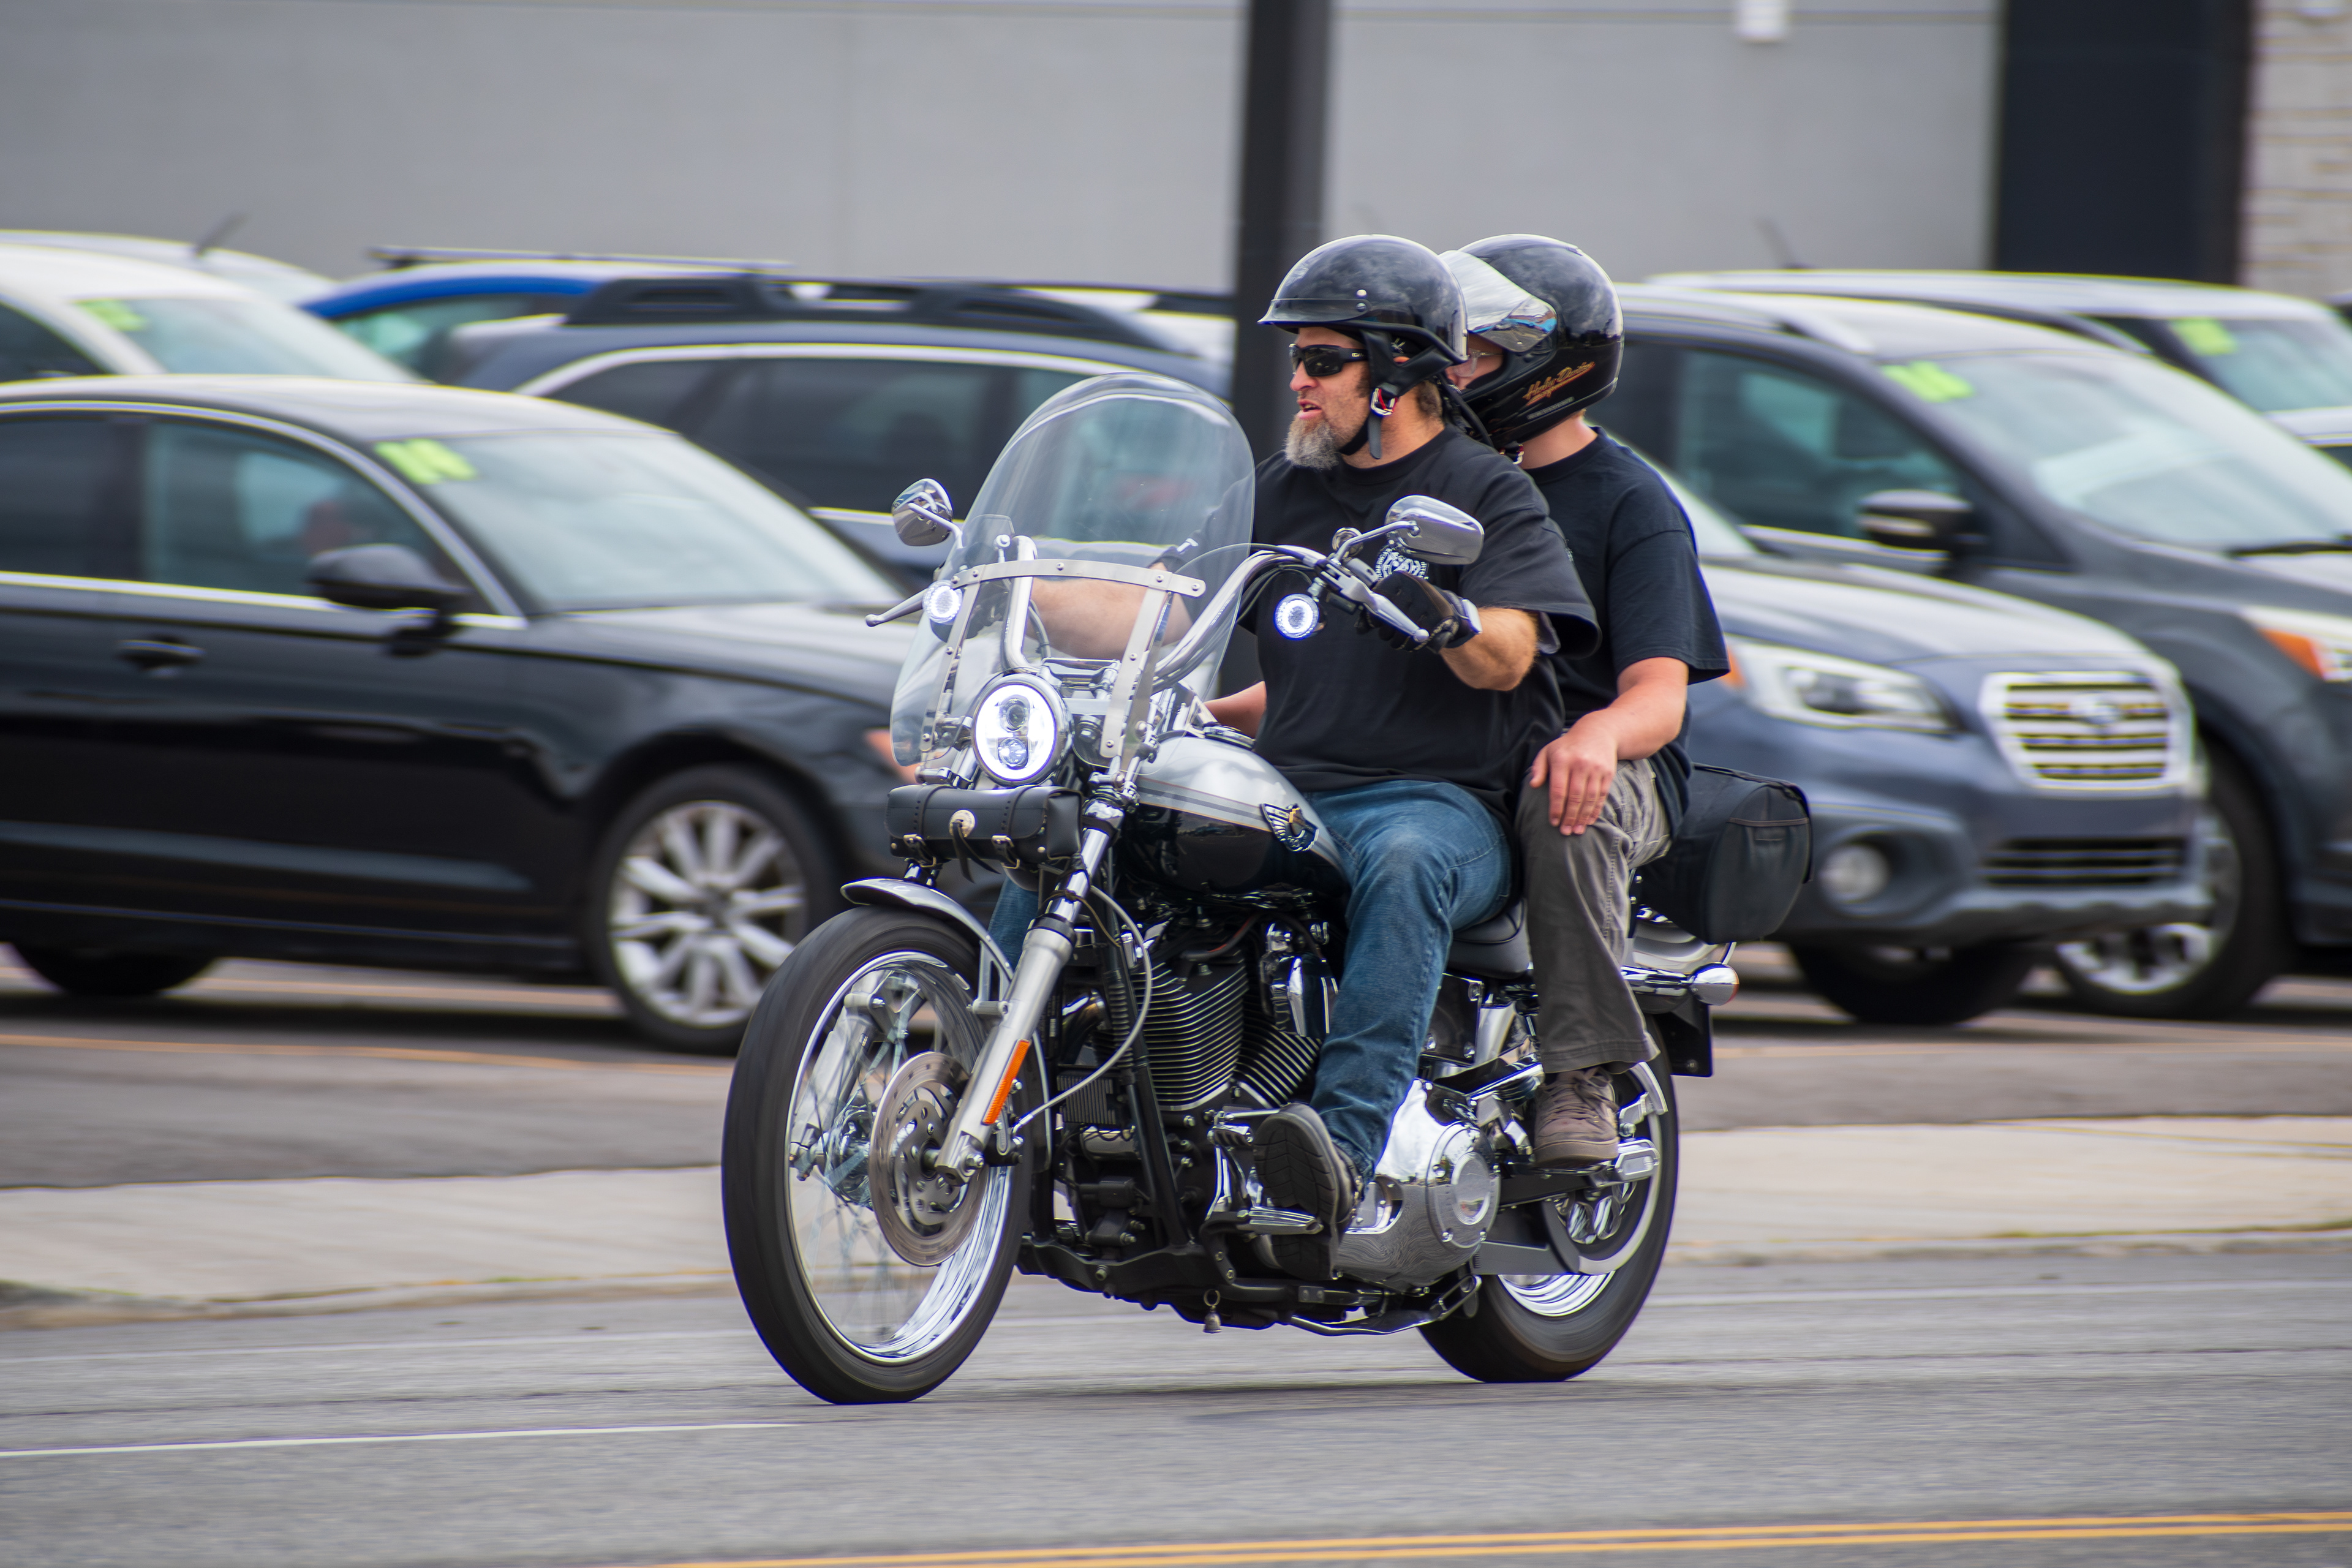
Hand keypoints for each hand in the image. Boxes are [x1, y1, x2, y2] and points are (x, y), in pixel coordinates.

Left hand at [1362, 573, 1481, 651]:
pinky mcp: (1440, 615)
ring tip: (1397, 642)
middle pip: (1393, 614)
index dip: (1374, 614)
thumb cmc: (1408, 604)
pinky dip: (1412, 645)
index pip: (1380, 596)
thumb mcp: (1391, 602)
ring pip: (1407, 627)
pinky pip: (1422, 635)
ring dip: (1399, 641)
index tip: (1375, 625)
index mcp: (1399, 579)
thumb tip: (1360, 630)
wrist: (1440, 604)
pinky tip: (1410, 644)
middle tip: (1387, 635)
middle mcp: (1414, 585)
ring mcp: (1428, 599)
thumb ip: (1373, 614)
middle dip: (1386, 632)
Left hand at [1528, 718, 1619, 834]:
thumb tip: (1533, 785)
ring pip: (1589, 799)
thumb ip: (1538, 767)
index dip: (1556, 809)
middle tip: (1565, 832)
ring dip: (1583, 817)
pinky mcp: (1608, 773)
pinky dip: (1595, 810)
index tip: (1553, 822)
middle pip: (1575, 797)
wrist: (1598, 732)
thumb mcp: (1549, 751)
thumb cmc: (1567, 746)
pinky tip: (1589, 820)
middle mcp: (1580, 764)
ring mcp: (1596, 769)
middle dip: (1569, 817)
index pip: (1558, 790)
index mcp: (1562, 760)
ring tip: (1577, 830)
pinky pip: (1601, 796)